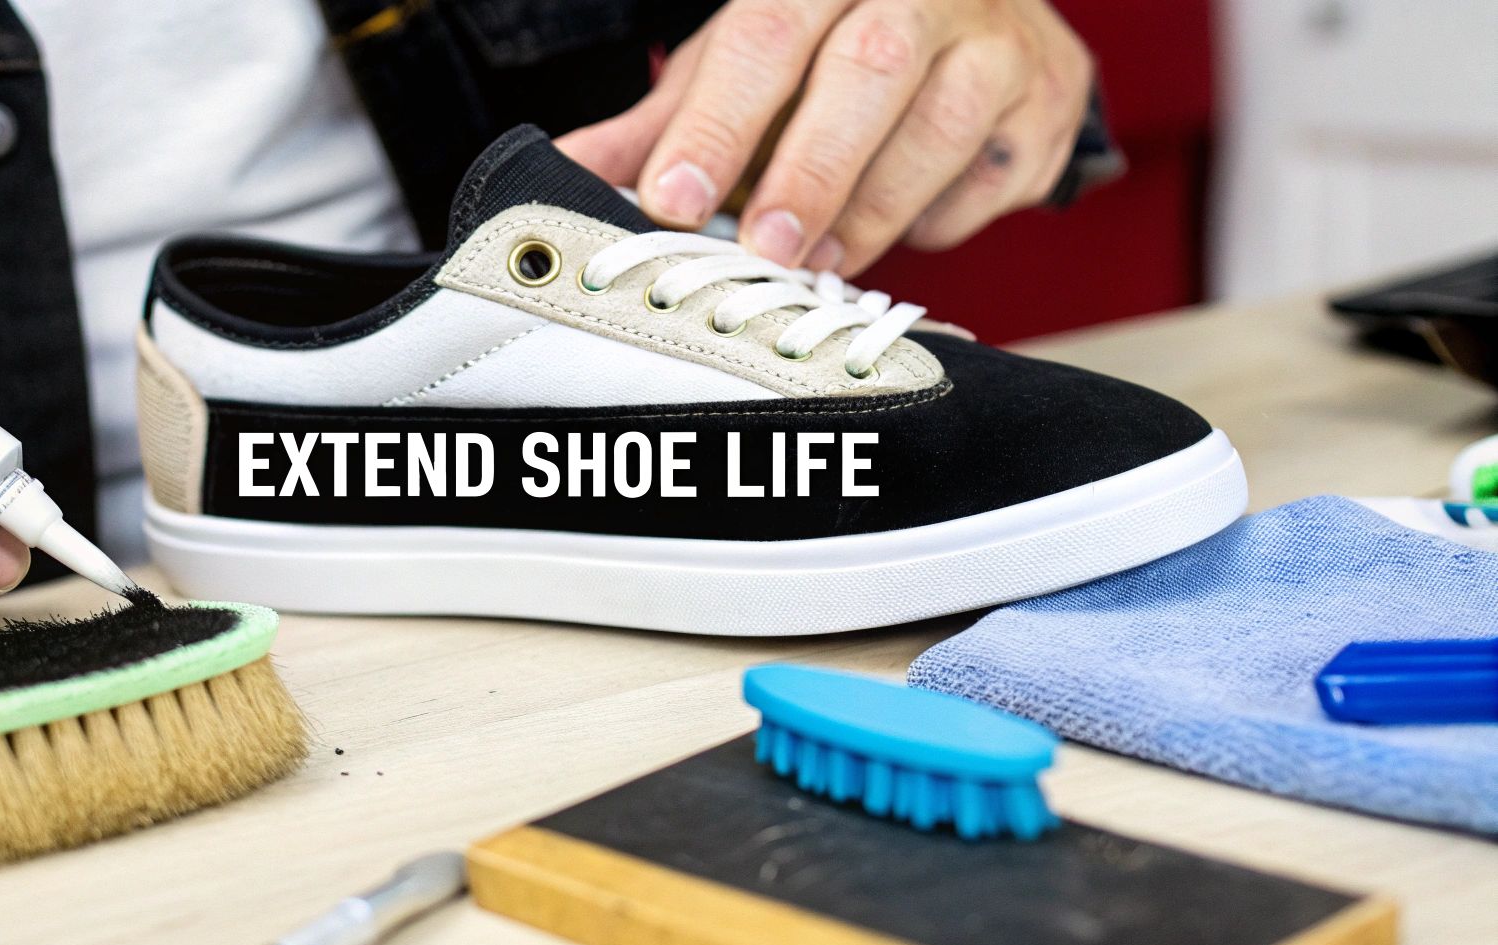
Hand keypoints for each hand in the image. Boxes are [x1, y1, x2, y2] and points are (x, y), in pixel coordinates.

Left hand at [558, 0, 1094, 275]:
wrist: (974, 24)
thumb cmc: (832, 49)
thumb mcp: (740, 68)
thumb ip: (663, 126)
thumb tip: (559, 176)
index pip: (767, 28)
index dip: (716, 120)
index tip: (671, 200)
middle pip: (871, 66)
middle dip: (809, 169)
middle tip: (762, 246)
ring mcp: (1001, 40)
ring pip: (942, 127)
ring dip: (870, 210)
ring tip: (818, 257)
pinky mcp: (1048, 106)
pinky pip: (991, 179)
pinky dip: (936, 219)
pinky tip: (900, 226)